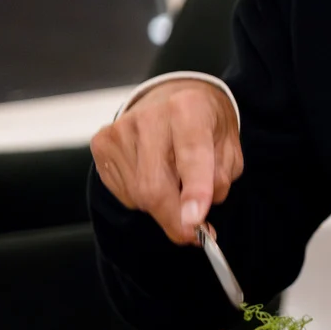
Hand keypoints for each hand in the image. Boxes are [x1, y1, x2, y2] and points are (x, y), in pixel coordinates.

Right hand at [90, 81, 243, 244]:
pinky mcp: (101, 144)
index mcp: (188, 107)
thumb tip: (196, 215)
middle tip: (192, 233)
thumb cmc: (204, 123)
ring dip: (163, 207)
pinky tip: (156, 176)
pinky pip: (124, 192)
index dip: (195, 191)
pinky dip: (144, 199)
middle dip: (175, 219)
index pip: (192, 155)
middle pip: (155, 186)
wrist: (171, 96)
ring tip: (177, 185)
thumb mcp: (228, 145)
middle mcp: (149, 116)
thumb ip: (220, 178)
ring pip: (139, 195)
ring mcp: (120, 130)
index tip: (196, 220)